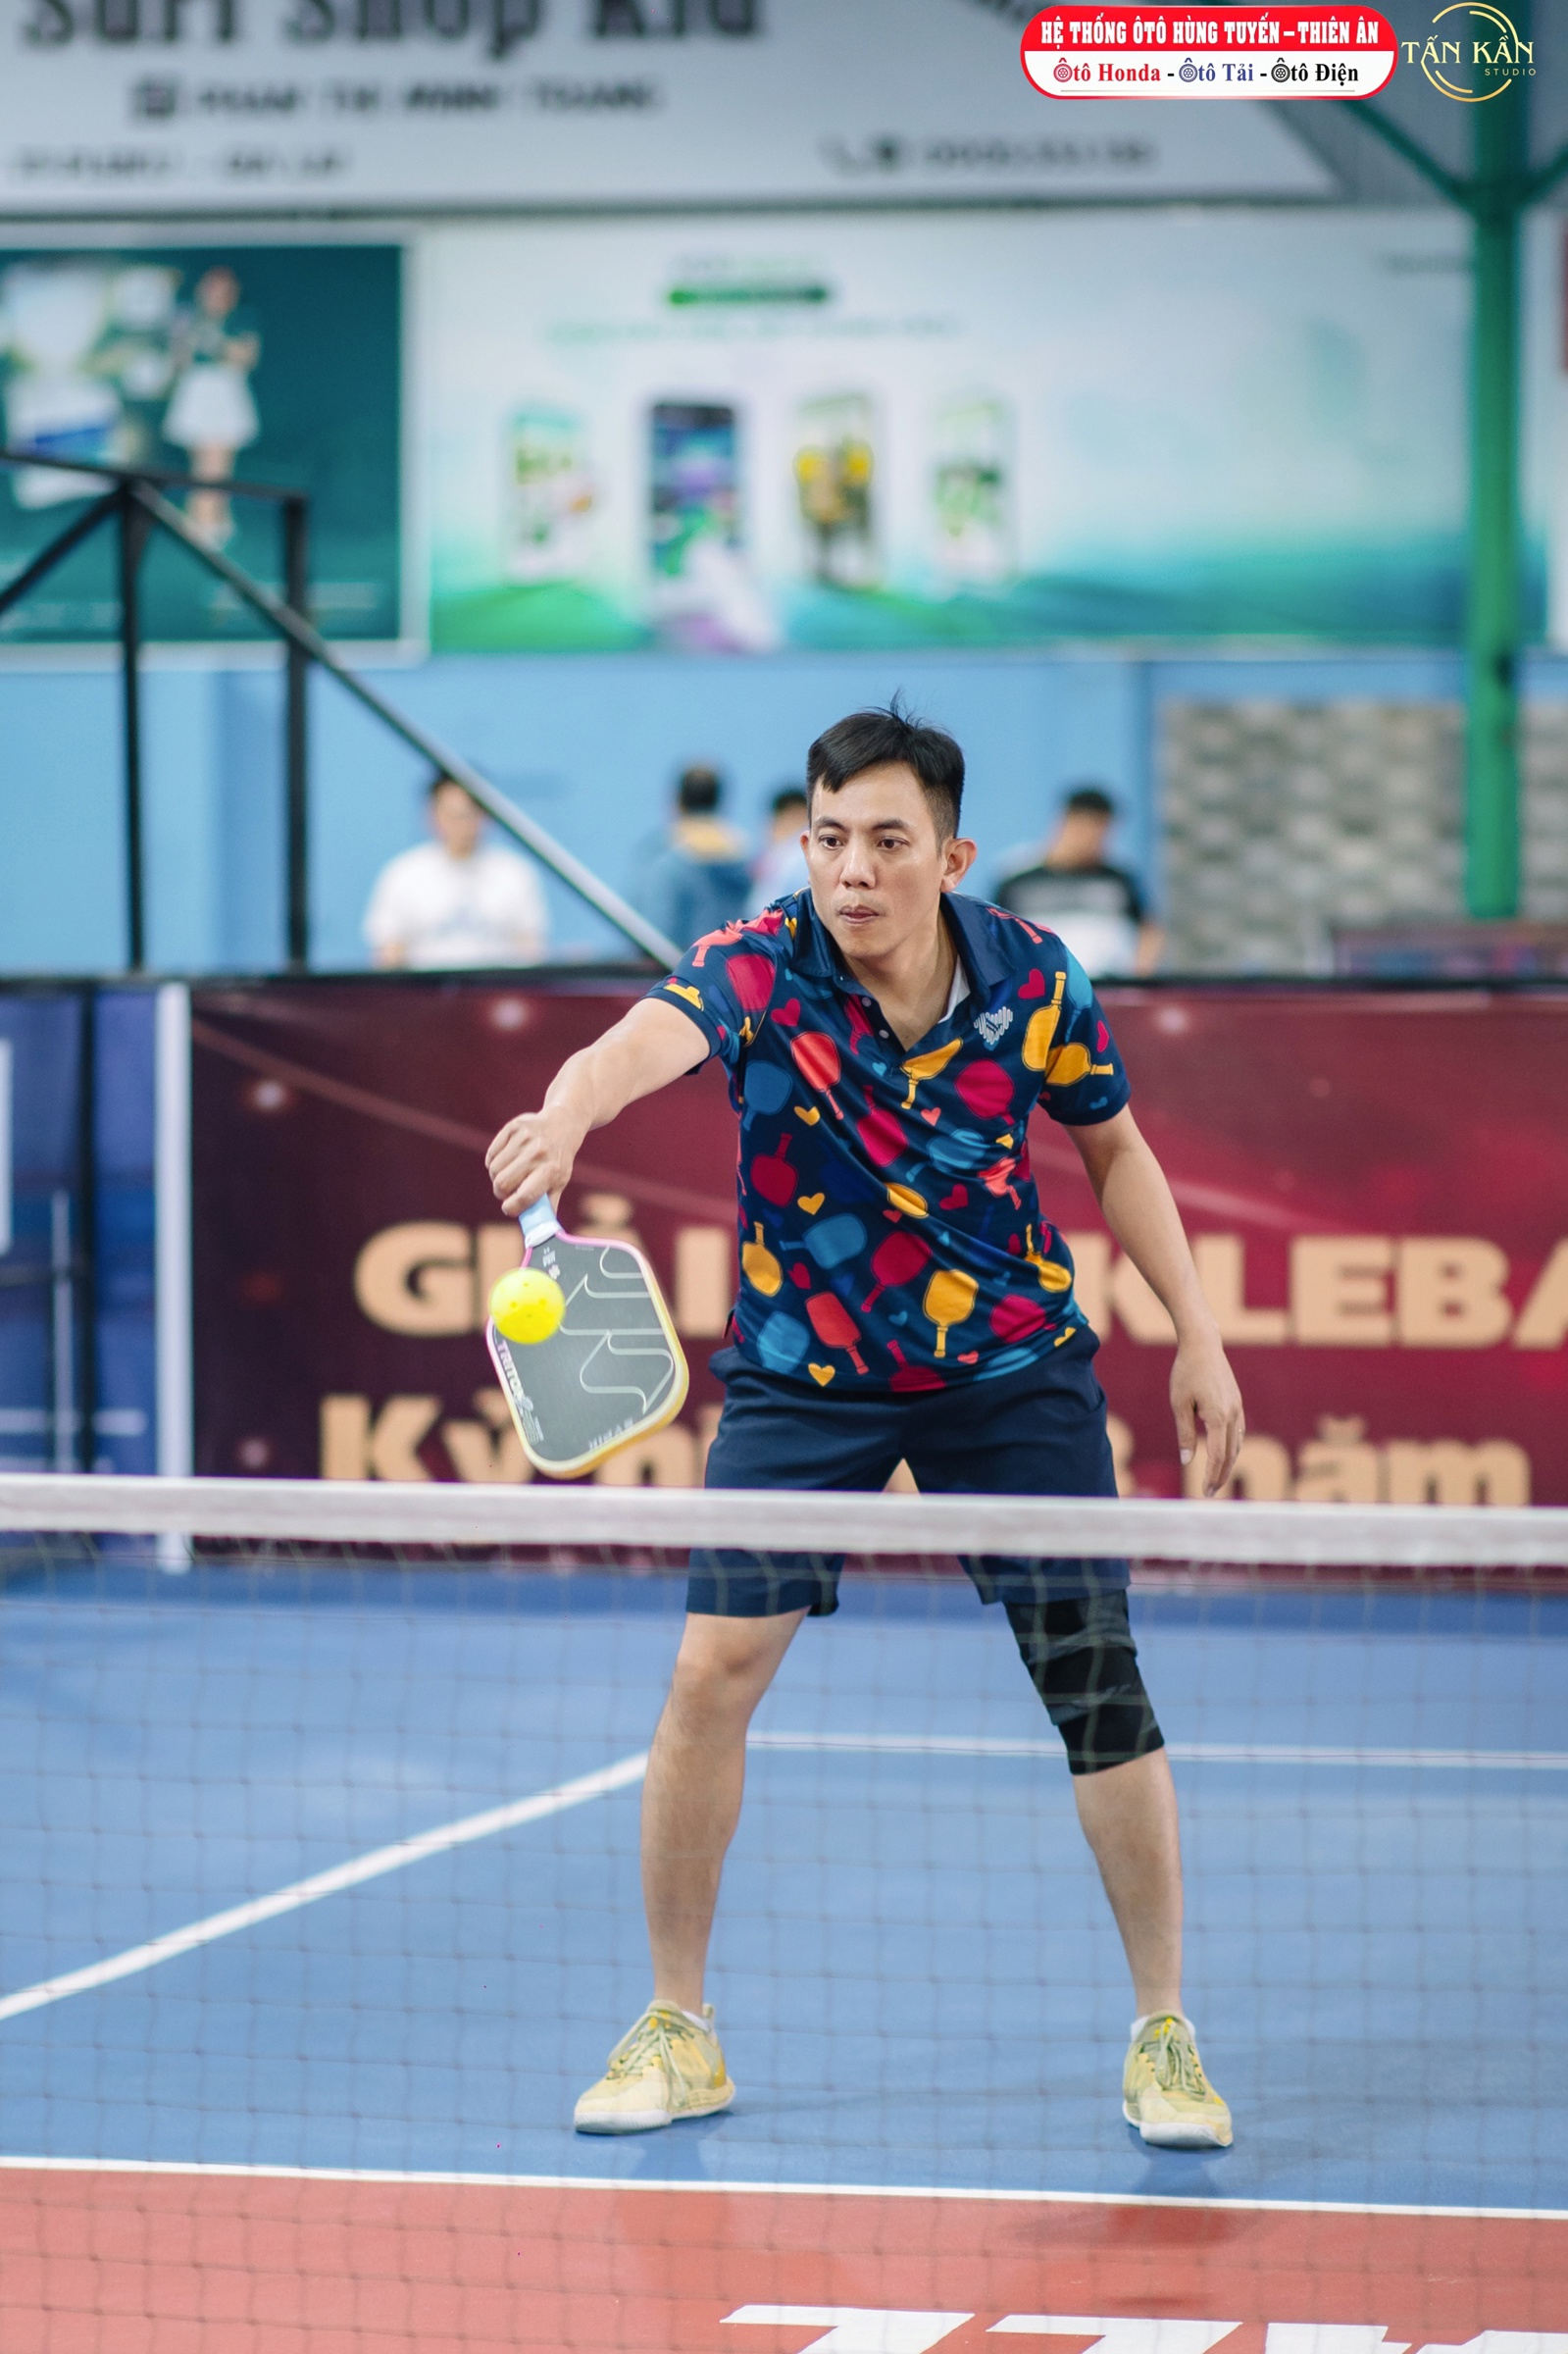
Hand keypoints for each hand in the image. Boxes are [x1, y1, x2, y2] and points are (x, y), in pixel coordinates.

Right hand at [485, 1106, 583, 1218]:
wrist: (562, 1123)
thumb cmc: (559, 1159)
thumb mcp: (560, 1181)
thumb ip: (548, 1205)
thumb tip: (540, 1233)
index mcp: (552, 1171)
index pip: (524, 1197)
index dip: (512, 1208)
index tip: (509, 1209)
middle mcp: (538, 1154)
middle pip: (502, 1184)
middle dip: (501, 1193)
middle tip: (507, 1192)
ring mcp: (524, 1139)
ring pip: (494, 1170)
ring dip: (497, 1177)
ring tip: (509, 1175)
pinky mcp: (513, 1128)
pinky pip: (491, 1155)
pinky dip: (493, 1163)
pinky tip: (506, 1161)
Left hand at [1169, 1327, 1244, 1498]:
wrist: (1203, 1345)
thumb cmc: (1186, 1372)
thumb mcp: (1179, 1403)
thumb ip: (1185, 1433)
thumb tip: (1188, 1461)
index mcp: (1218, 1416)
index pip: (1218, 1455)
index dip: (1211, 1476)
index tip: (1204, 1492)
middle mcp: (1232, 1414)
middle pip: (1230, 1454)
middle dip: (1221, 1476)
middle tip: (1210, 1493)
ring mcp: (1238, 1408)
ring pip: (1237, 1444)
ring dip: (1228, 1464)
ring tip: (1217, 1478)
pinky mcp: (1237, 1402)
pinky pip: (1239, 1432)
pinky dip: (1233, 1448)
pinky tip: (1226, 1455)